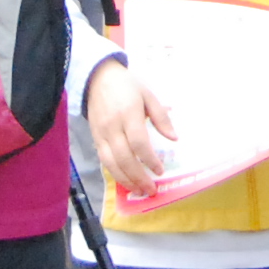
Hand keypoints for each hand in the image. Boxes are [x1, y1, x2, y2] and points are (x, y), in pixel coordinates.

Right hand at [88, 62, 172, 198]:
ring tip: (140, 190)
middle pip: (124, 158)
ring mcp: (101, 134)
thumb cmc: (127, 86)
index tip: (160, 170)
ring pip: (111, 163)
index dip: (149, 159)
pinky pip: (104, 161)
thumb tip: (174, 138)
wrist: (97, 78)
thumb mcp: (148, 94)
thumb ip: (161, 117)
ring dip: (126, 180)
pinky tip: (126, 181)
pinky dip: (115, 174)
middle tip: (151, 190)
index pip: (138, 142)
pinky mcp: (94, 138)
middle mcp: (113, 126)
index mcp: (128, 113)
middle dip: (138, 177)